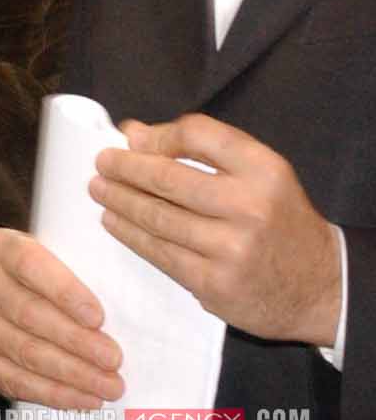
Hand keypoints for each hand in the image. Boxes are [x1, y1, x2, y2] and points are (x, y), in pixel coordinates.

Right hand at [0, 227, 123, 408]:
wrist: (9, 294)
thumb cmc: (48, 279)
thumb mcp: (59, 258)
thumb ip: (83, 270)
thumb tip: (126, 309)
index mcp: (2, 247)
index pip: (30, 265)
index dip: (64, 291)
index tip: (97, 317)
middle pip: (29, 314)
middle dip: (77, 341)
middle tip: (113, 359)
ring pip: (25, 351)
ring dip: (72, 373)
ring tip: (108, 385)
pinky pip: (15, 380)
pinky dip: (54, 393)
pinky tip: (83, 399)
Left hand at [92, 114, 343, 346]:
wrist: (319, 286)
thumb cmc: (279, 220)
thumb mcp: (260, 174)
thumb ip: (203, 149)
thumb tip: (133, 132)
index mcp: (264, 170)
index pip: (197, 134)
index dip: (157, 135)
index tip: (130, 139)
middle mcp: (250, 207)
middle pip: (167, 178)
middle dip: (125, 169)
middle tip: (101, 163)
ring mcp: (231, 248)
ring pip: (157, 217)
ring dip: (120, 201)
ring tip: (99, 190)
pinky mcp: (214, 283)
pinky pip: (160, 253)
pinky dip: (131, 234)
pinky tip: (115, 223)